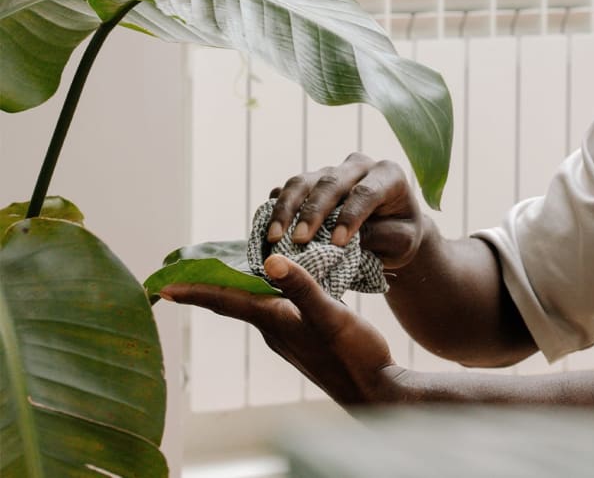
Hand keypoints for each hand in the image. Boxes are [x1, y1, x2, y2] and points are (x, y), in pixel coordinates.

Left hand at [160, 255, 406, 404]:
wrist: (375, 391)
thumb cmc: (354, 355)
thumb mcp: (330, 315)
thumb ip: (302, 288)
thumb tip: (271, 261)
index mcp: (275, 321)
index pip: (225, 302)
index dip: (194, 291)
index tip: (161, 286)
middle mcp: (275, 330)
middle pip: (233, 302)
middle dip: (208, 286)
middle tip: (184, 269)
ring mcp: (289, 336)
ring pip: (255, 304)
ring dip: (238, 286)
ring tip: (225, 266)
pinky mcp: (305, 337)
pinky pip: (275, 308)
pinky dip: (266, 291)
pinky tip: (278, 282)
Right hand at [267, 153, 424, 269]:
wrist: (391, 229)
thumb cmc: (400, 234)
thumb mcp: (401, 241)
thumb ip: (379, 237)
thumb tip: (341, 241)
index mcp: (389, 175)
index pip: (367, 192)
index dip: (351, 216)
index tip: (338, 242)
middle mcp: (359, 166)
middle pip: (331, 182)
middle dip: (313, 212)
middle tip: (300, 240)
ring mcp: (332, 170)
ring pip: (304, 181)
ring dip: (287, 209)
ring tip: (275, 238)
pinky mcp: (311, 181)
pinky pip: (289, 189)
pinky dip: (276, 207)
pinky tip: (266, 227)